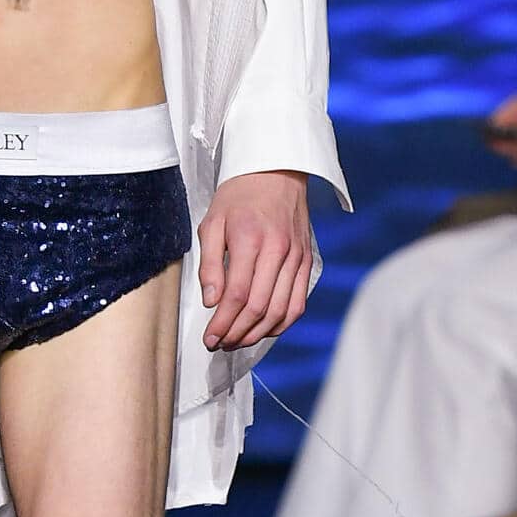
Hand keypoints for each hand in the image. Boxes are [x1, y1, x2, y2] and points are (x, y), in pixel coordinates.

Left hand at [197, 170, 311, 349]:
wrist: (277, 172)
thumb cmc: (240, 196)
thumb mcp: (212, 222)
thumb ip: (210, 263)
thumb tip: (212, 300)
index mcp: (250, 239)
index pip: (236, 294)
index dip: (222, 323)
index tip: (209, 337)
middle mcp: (278, 250)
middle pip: (258, 307)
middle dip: (237, 333)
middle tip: (220, 344)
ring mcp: (296, 258)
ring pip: (280, 310)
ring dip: (258, 334)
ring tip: (238, 341)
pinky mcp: (306, 262)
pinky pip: (298, 303)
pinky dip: (282, 323)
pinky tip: (264, 330)